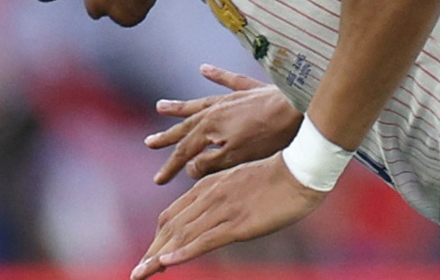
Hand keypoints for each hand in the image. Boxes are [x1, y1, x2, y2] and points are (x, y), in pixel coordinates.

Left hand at [131, 152, 324, 279]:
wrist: (301, 169)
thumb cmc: (278, 175)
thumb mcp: (241, 182)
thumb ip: (223, 194)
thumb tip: (214, 212)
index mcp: (209, 185)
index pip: (172, 214)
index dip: (158, 237)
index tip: (152, 254)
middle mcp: (209, 197)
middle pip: (170, 227)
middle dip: (151, 252)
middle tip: (137, 273)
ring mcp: (223, 210)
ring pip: (181, 236)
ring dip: (157, 258)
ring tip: (140, 274)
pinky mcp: (238, 224)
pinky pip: (204, 240)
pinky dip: (182, 253)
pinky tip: (167, 263)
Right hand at [146, 64, 301, 183]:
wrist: (298, 110)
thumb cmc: (269, 137)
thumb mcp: (235, 157)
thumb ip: (209, 162)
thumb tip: (188, 167)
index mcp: (210, 128)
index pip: (184, 151)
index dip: (171, 166)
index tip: (158, 180)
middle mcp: (216, 110)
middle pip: (187, 125)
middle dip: (168, 137)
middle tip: (149, 142)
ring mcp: (233, 98)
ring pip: (201, 103)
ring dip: (181, 107)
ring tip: (161, 106)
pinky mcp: (252, 90)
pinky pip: (230, 81)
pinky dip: (217, 75)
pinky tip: (204, 68)